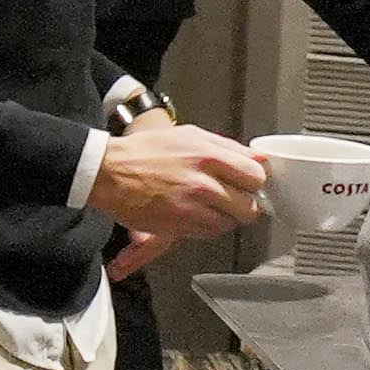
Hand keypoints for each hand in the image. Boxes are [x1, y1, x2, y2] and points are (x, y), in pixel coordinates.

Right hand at [85, 114, 270, 246]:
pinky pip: (211, 232)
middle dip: (244, 204)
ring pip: (231, 222)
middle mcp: (203, 181)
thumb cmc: (147, 152)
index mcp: (208, 154)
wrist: (110, 171)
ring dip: (225, 217)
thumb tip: (258, 159)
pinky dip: (208, 227)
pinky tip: (195, 214)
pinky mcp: (180, 225)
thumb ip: (227, 148)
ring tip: (210, 207)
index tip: (248, 184)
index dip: (254, 182)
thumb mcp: (190, 136)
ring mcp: (192, 205)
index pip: (256, 175)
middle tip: (233, 199)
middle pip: (249, 205)